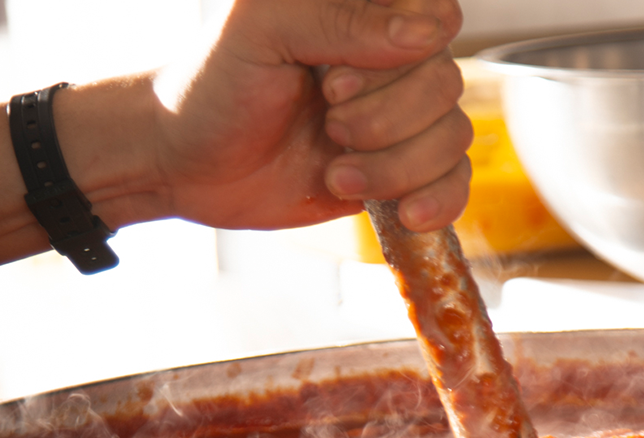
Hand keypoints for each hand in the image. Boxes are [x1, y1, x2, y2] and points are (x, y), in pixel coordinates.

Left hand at [0, 0, 468, 265]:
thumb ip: (338, 18)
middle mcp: (389, 61)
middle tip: (329, 125)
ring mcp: (398, 120)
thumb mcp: (259, 31)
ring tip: (336, 171)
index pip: (437, 16)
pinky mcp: (399, 172)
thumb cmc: (212, 88)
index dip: (398, 58)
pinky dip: (436, 200)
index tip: (335, 81)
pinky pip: (455, 182)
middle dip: (387, 119)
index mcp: (362, 12)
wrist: (187, 167)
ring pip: (453, 137)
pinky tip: (402, 212)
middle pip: (446, 82)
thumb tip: (425, 33)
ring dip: (395, 166)